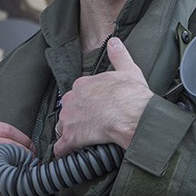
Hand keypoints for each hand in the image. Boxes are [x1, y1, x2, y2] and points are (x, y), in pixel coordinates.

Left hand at [53, 37, 152, 157]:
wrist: (135, 115)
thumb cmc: (133, 95)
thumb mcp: (128, 70)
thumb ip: (118, 55)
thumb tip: (114, 42)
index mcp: (82, 85)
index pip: (78, 95)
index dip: (86, 104)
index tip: (95, 110)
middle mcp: (72, 100)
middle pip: (69, 111)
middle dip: (77, 119)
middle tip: (92, 127)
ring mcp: (69, 119)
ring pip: (64, 128)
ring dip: (71, 135)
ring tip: (85, 142)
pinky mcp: (71, 137)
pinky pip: (61, 147)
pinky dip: (64, 152)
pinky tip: (70, 154)